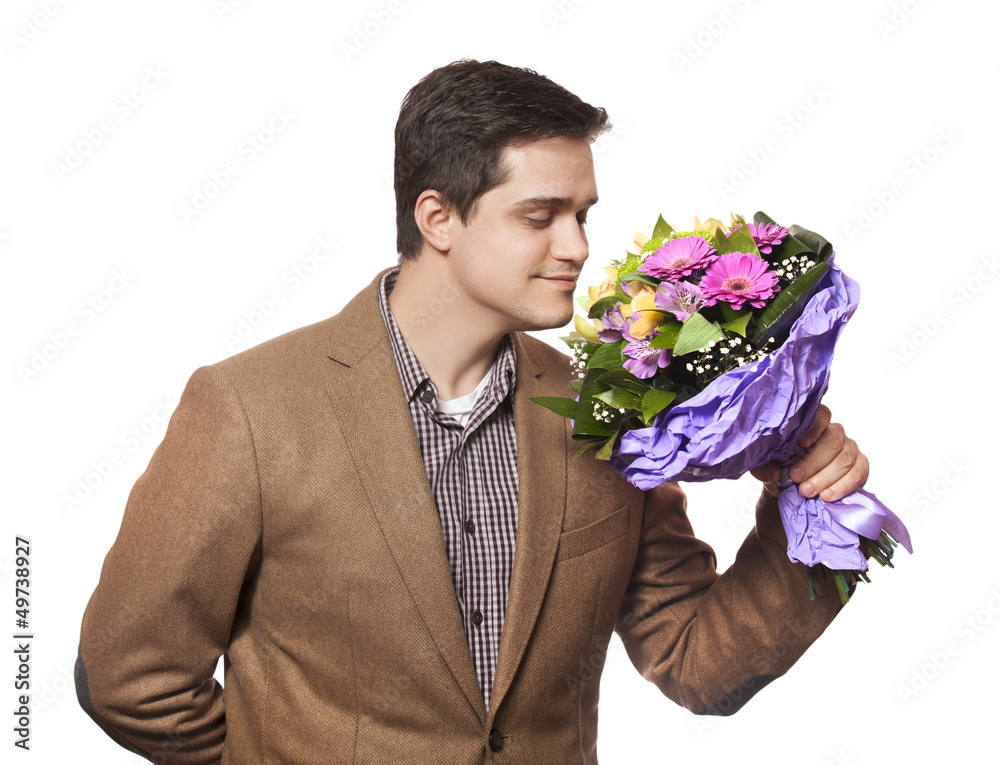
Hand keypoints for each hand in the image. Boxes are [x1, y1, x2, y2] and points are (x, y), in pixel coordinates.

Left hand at [751, 404, 868, 500]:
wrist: (794, 488)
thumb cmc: (780, 468)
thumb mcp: (765, 467)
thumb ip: (764, 468)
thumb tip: (775, 472)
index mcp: (812, 424)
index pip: (820, 415)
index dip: (813, 428)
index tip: (801, 444)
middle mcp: (834, 431)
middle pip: (832, 440)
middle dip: (813, 462)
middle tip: (796, 479)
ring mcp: (850, 447)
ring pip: (844, 459)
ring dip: (825, 478)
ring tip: (807, 492)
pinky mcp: (860, 465)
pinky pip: (859, 473)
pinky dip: (843, 486)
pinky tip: (827, 496)